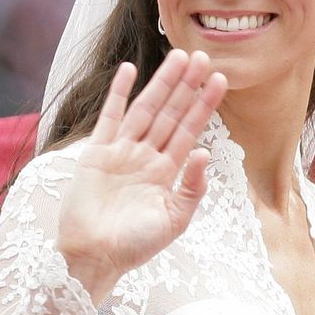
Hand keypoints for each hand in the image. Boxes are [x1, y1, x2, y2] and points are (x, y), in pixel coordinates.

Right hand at [58, 49, 227, 302]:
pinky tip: (130, 70)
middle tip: (203, 56)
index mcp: (167, 171)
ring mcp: (121, 152)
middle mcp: (146, 156)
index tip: (220, 80)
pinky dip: (119, 93)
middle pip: (171, 112)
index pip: (190, 129)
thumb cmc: (135, 246)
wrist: (94, 258)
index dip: (204, 105)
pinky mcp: (96, 153)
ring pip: (146, 109)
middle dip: (187, 86)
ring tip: (179, 57)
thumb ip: (192, 187)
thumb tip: (204, 152)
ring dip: (162, 83)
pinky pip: (110, 117)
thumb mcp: (175, 219)